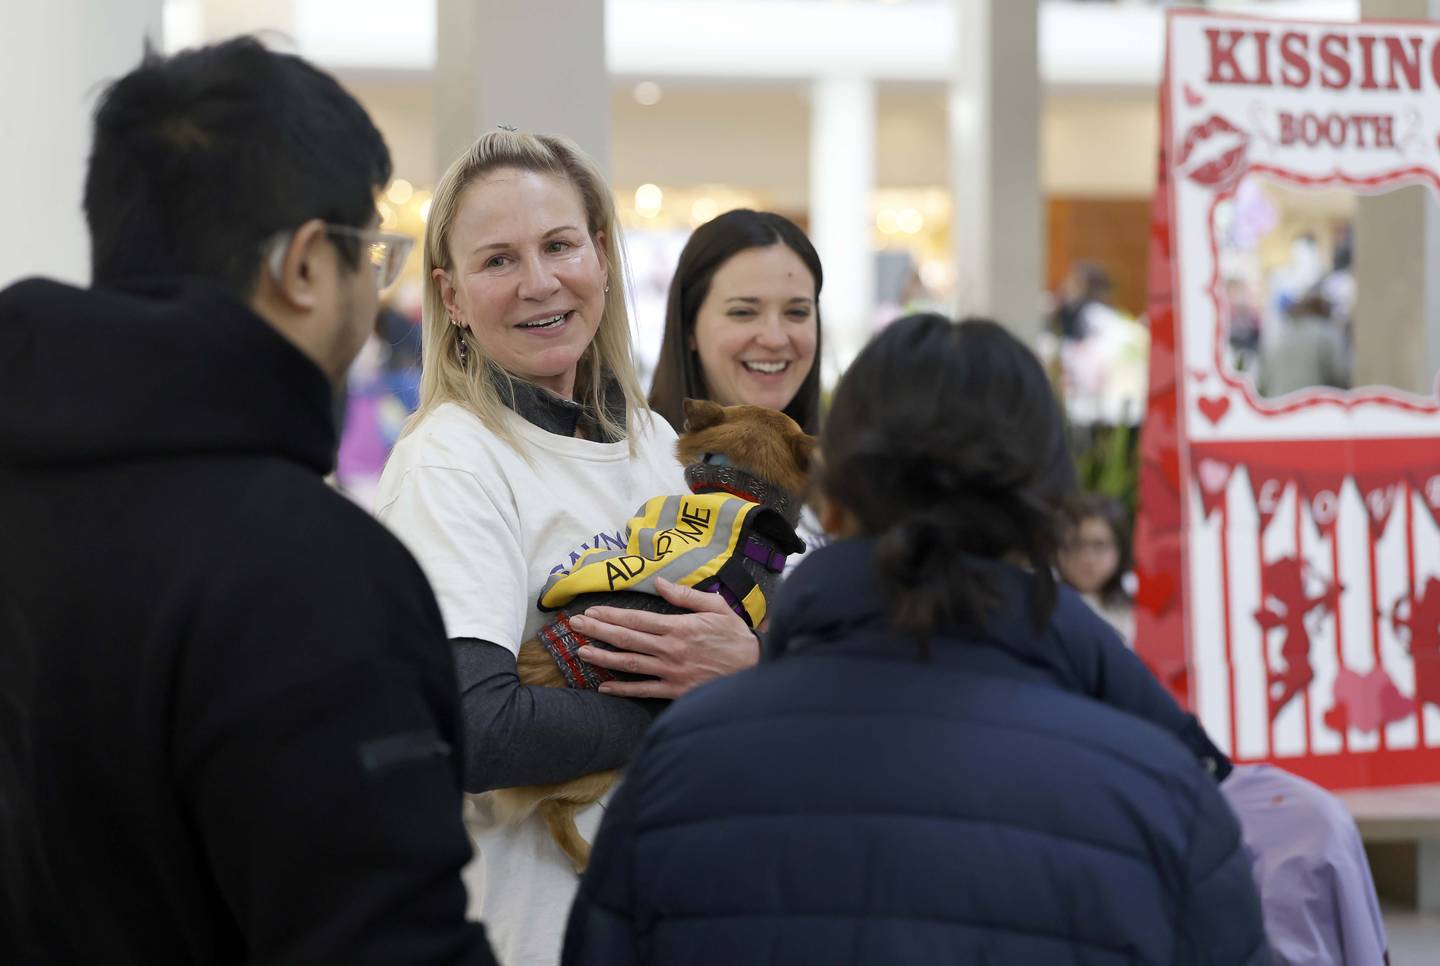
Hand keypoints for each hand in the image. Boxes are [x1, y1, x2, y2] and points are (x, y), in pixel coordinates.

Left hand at [568, 578, 759, 698]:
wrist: (754, 668)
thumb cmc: (735, 636)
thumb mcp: (715, 607)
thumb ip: (685, 595)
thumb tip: (659, 582)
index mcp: (678, 626)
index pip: (636, 619)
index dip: (611, 614)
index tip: (591, 610)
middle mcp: (669, 649)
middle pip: (625, 639)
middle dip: (597, 631)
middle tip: (574, 626)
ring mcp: (670, 671)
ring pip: (628, 664)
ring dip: (602, 658)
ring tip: (581, 652)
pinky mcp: (675, 690)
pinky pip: (643, 690)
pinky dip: (622, 689)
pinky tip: (604, 687)